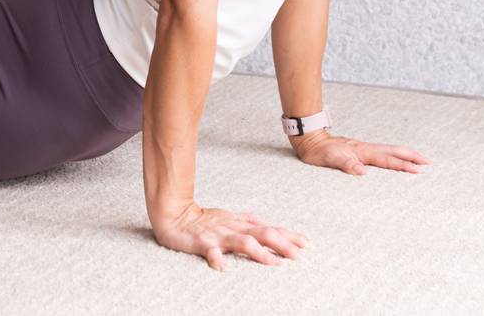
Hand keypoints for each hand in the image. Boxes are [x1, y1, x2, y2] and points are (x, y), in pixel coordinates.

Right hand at [151, 201, 307, 271]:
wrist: (174, 214)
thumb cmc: (205, 220)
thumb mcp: (232, 219)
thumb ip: (252, 225)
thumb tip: (275, 229)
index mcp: (242, 223)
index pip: (270, 228)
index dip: (290, 236)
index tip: (309, 245)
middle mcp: (234, 227)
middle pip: (263, 233)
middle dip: (283, 244)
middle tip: (300, 256)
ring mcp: (218, 235)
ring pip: (243, 242)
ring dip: (260, 253)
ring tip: (275, 263)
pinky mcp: (201, 243)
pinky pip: (210, 252)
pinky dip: (217, 260)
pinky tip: (224, 268)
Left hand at [290, 131, 429, 175]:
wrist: (310, 140)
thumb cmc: (318, 151)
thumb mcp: (329, 159)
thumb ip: (345, 164)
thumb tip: (362, 172)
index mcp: (362, 152)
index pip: (388, 160)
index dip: (404, 165)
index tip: (419, 170)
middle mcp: (366, 149)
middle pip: (394, 151)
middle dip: (412, 156)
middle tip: (428, 162)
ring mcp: (363, 149)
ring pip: (389, 151)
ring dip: (405, 155)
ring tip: (418, 161)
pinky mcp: (360, 151)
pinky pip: (382, 153)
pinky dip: (393, 156)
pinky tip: (394, 160)